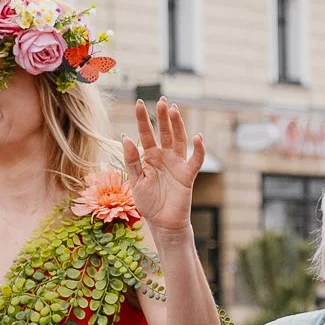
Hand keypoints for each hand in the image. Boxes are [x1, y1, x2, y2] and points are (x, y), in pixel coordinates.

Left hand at [121, 99, 202, 236]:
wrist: (163, 224)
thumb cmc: (149, 203)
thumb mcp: (136, 181)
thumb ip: (131, 160)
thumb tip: (125, 137)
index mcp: (150, 157)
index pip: (146, 134)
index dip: (143, 119)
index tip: (139, 104)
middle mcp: (165, 157)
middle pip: (165, 132)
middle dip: (163, 116)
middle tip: (161, 100)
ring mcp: (177, 164)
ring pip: (180, 140)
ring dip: (178, 125)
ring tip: (174, 110)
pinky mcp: (187, 175)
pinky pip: (195, 160)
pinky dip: (199, 149)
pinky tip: (198, 137)